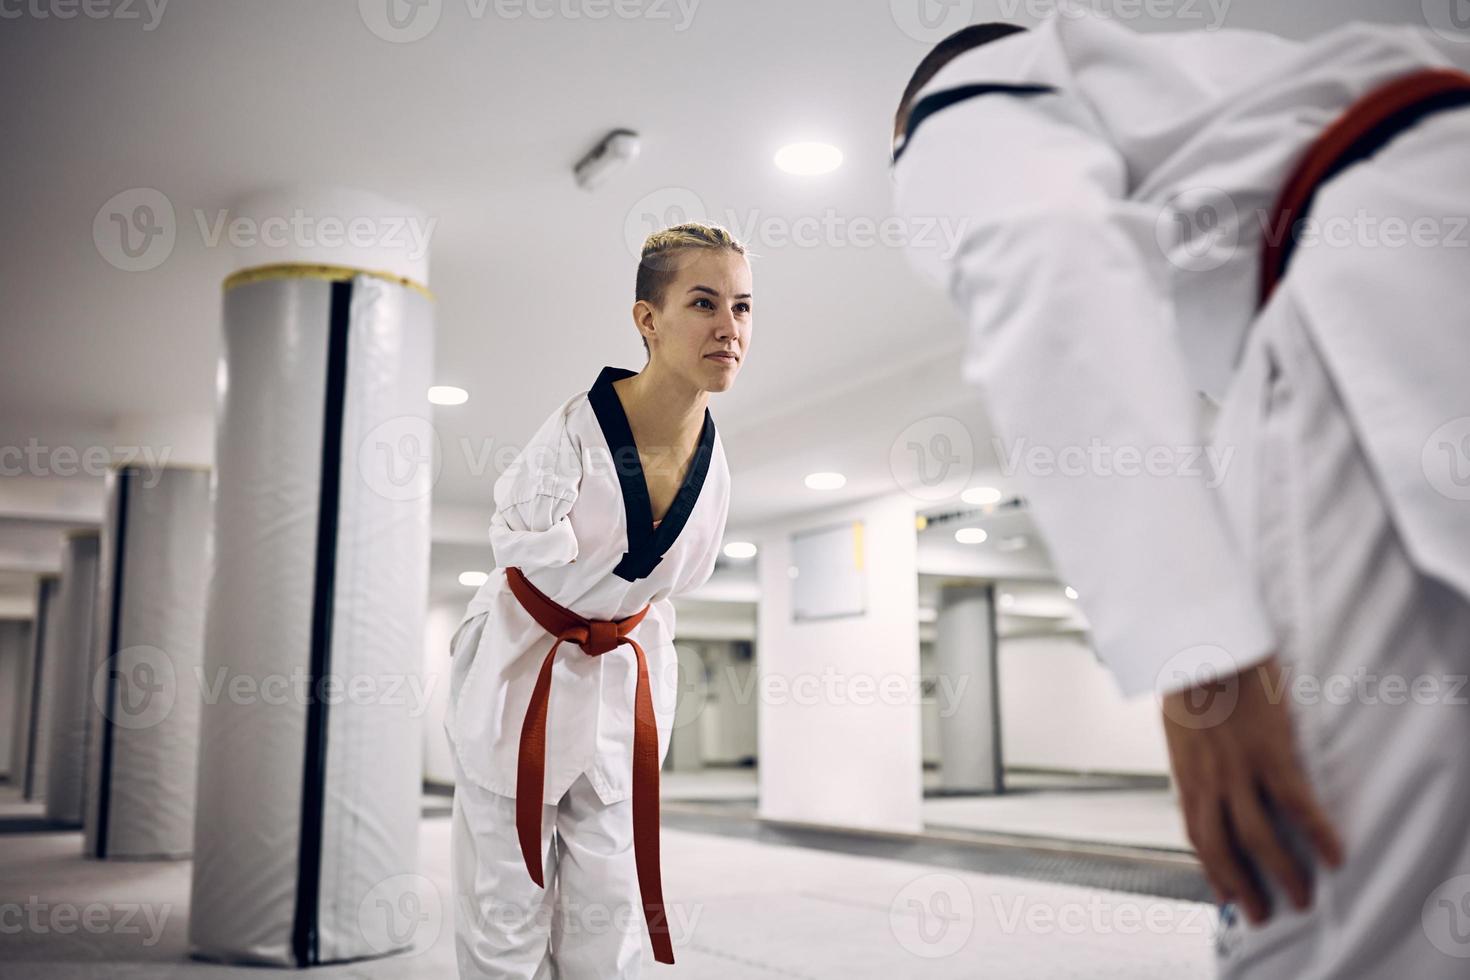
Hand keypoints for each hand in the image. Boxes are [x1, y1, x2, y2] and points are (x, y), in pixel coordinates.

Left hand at [1161, 655, 1343, 924]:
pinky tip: (1335, 856)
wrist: (1204, 642)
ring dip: (1281, 873)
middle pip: (1222, 848)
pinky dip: (1317, 834)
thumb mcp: (1179, 725)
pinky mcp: (1269, 752)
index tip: (1224, 894)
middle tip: (1262, 915)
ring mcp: (1237, 768)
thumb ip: (1192, 758)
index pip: (1195, 834)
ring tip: (1302, 897)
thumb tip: (1201, 779)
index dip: (1211, 869)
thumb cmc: (1191, 677)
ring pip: (1258, 837)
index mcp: (1185, 772)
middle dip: (1242, 887)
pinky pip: (1296, 804)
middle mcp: (1207, 779)